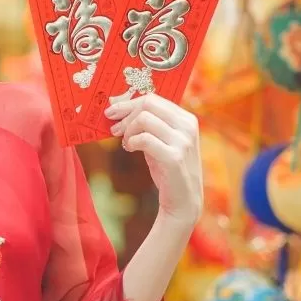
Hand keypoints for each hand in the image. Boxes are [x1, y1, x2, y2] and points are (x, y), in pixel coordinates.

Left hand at [106, 93, 202, 226]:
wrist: (183, 201)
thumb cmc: (168, 170)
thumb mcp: (162, 142)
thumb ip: (149, 126)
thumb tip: (120, 111)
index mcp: (186, 119)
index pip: (153, 99)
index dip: (129, 104)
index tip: (112, 112)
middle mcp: (188, 126)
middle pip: (148, 104)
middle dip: (125, 114)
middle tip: (113, 128)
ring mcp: (183, 141)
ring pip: (144, 119)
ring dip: (128, 130)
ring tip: (125, 142)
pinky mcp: (174, 157)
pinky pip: (144, 139)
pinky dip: (131, 142)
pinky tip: (129, 149)